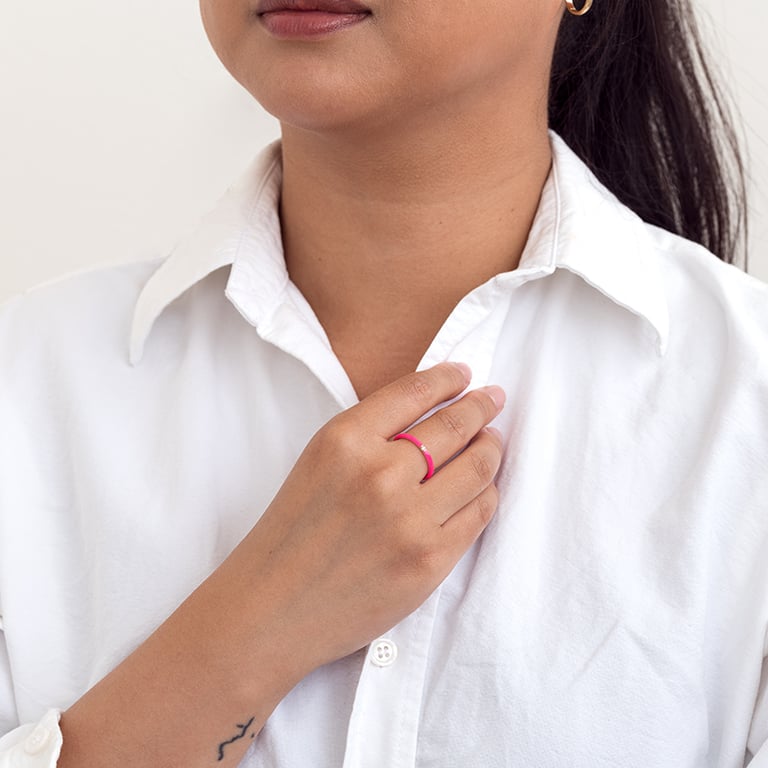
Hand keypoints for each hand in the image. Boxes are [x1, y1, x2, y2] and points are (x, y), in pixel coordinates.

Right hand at [225, 362, 504, 675]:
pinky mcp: (430, 560)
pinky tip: (484, 485)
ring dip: (491, 447)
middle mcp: (379, 473)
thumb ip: (369, 434)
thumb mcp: (318, 462)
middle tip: (493, 399)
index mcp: (345, 440)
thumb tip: (432, 409)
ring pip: (478, 467)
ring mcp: (408, 519)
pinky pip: (479, 512)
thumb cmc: (292, 534)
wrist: (272, 609)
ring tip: (493, 440)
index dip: (447, 377)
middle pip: (455, 425)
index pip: (414, 391)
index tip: (465, 374)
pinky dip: (487, 492)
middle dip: (482, 406)